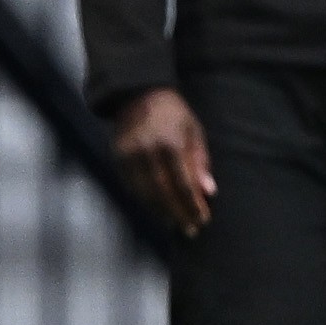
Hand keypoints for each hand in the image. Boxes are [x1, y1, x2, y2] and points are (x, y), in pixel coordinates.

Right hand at [113, 87, 214, 235]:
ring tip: (174, 224)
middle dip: (178, 214)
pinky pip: (131, 186)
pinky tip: (156, 208)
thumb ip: (200, 161)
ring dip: (161, 212)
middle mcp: (147, 152)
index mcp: (170, 144)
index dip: (192, 205)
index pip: (183, 183)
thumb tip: (209, 192)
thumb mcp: (194, 131)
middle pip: (163, 193)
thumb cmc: (173, 113)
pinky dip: (144, 200)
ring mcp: (128, 156)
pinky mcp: (117, 158)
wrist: (137, 94)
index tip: (203, 220)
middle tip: (190, 230)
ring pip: (144, 193)